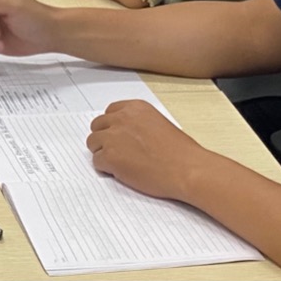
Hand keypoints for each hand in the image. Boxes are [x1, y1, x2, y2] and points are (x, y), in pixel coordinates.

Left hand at [87, 100, 208, 202]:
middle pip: (97, 126)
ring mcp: (113, 137)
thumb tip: (126, 135)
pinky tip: (122, 172)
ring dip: (103, 153)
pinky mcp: (110, 157)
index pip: (110, 112)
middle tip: (117, 152)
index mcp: (135, 108)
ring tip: (121, 163)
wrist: (187, 169)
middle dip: (104, 139)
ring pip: (93, 143)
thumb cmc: (180, 152)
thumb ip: (138, 124)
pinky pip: (97, 162)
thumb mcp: (159, 124)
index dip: (112, 126)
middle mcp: (121, 118)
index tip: (117, 136)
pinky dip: (106, 169)